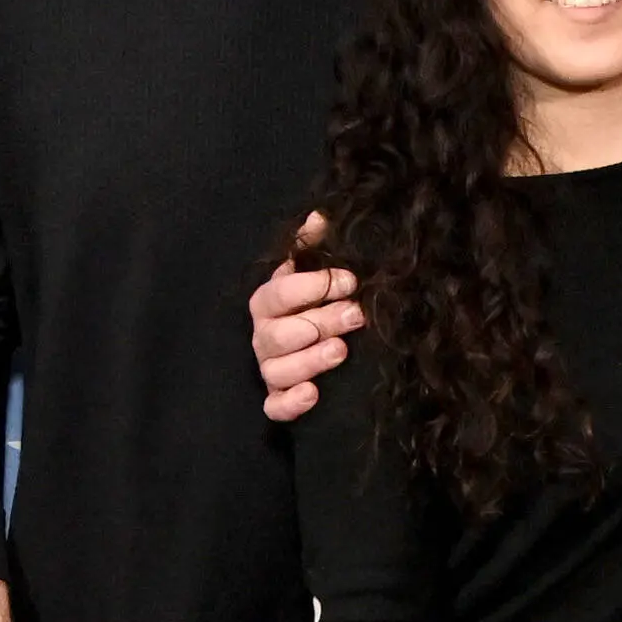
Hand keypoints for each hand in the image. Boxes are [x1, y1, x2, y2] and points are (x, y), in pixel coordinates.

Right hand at [252, 216, 360, 424]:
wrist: (331, 349)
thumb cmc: (319, 305)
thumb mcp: (315, 273)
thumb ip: (313, 246)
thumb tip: (320, 215)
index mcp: (270, 302)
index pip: (279, 293)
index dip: (312, 287)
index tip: (349, 281)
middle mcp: (264, 335)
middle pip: (281, 332)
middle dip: (321, 322)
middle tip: (356, 315)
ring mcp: (269, 369)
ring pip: (277, 369)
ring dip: (309, 360)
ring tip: (341, 351)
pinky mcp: (278, 400)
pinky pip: (275, 406)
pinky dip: (291, 402)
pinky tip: (314, 394)